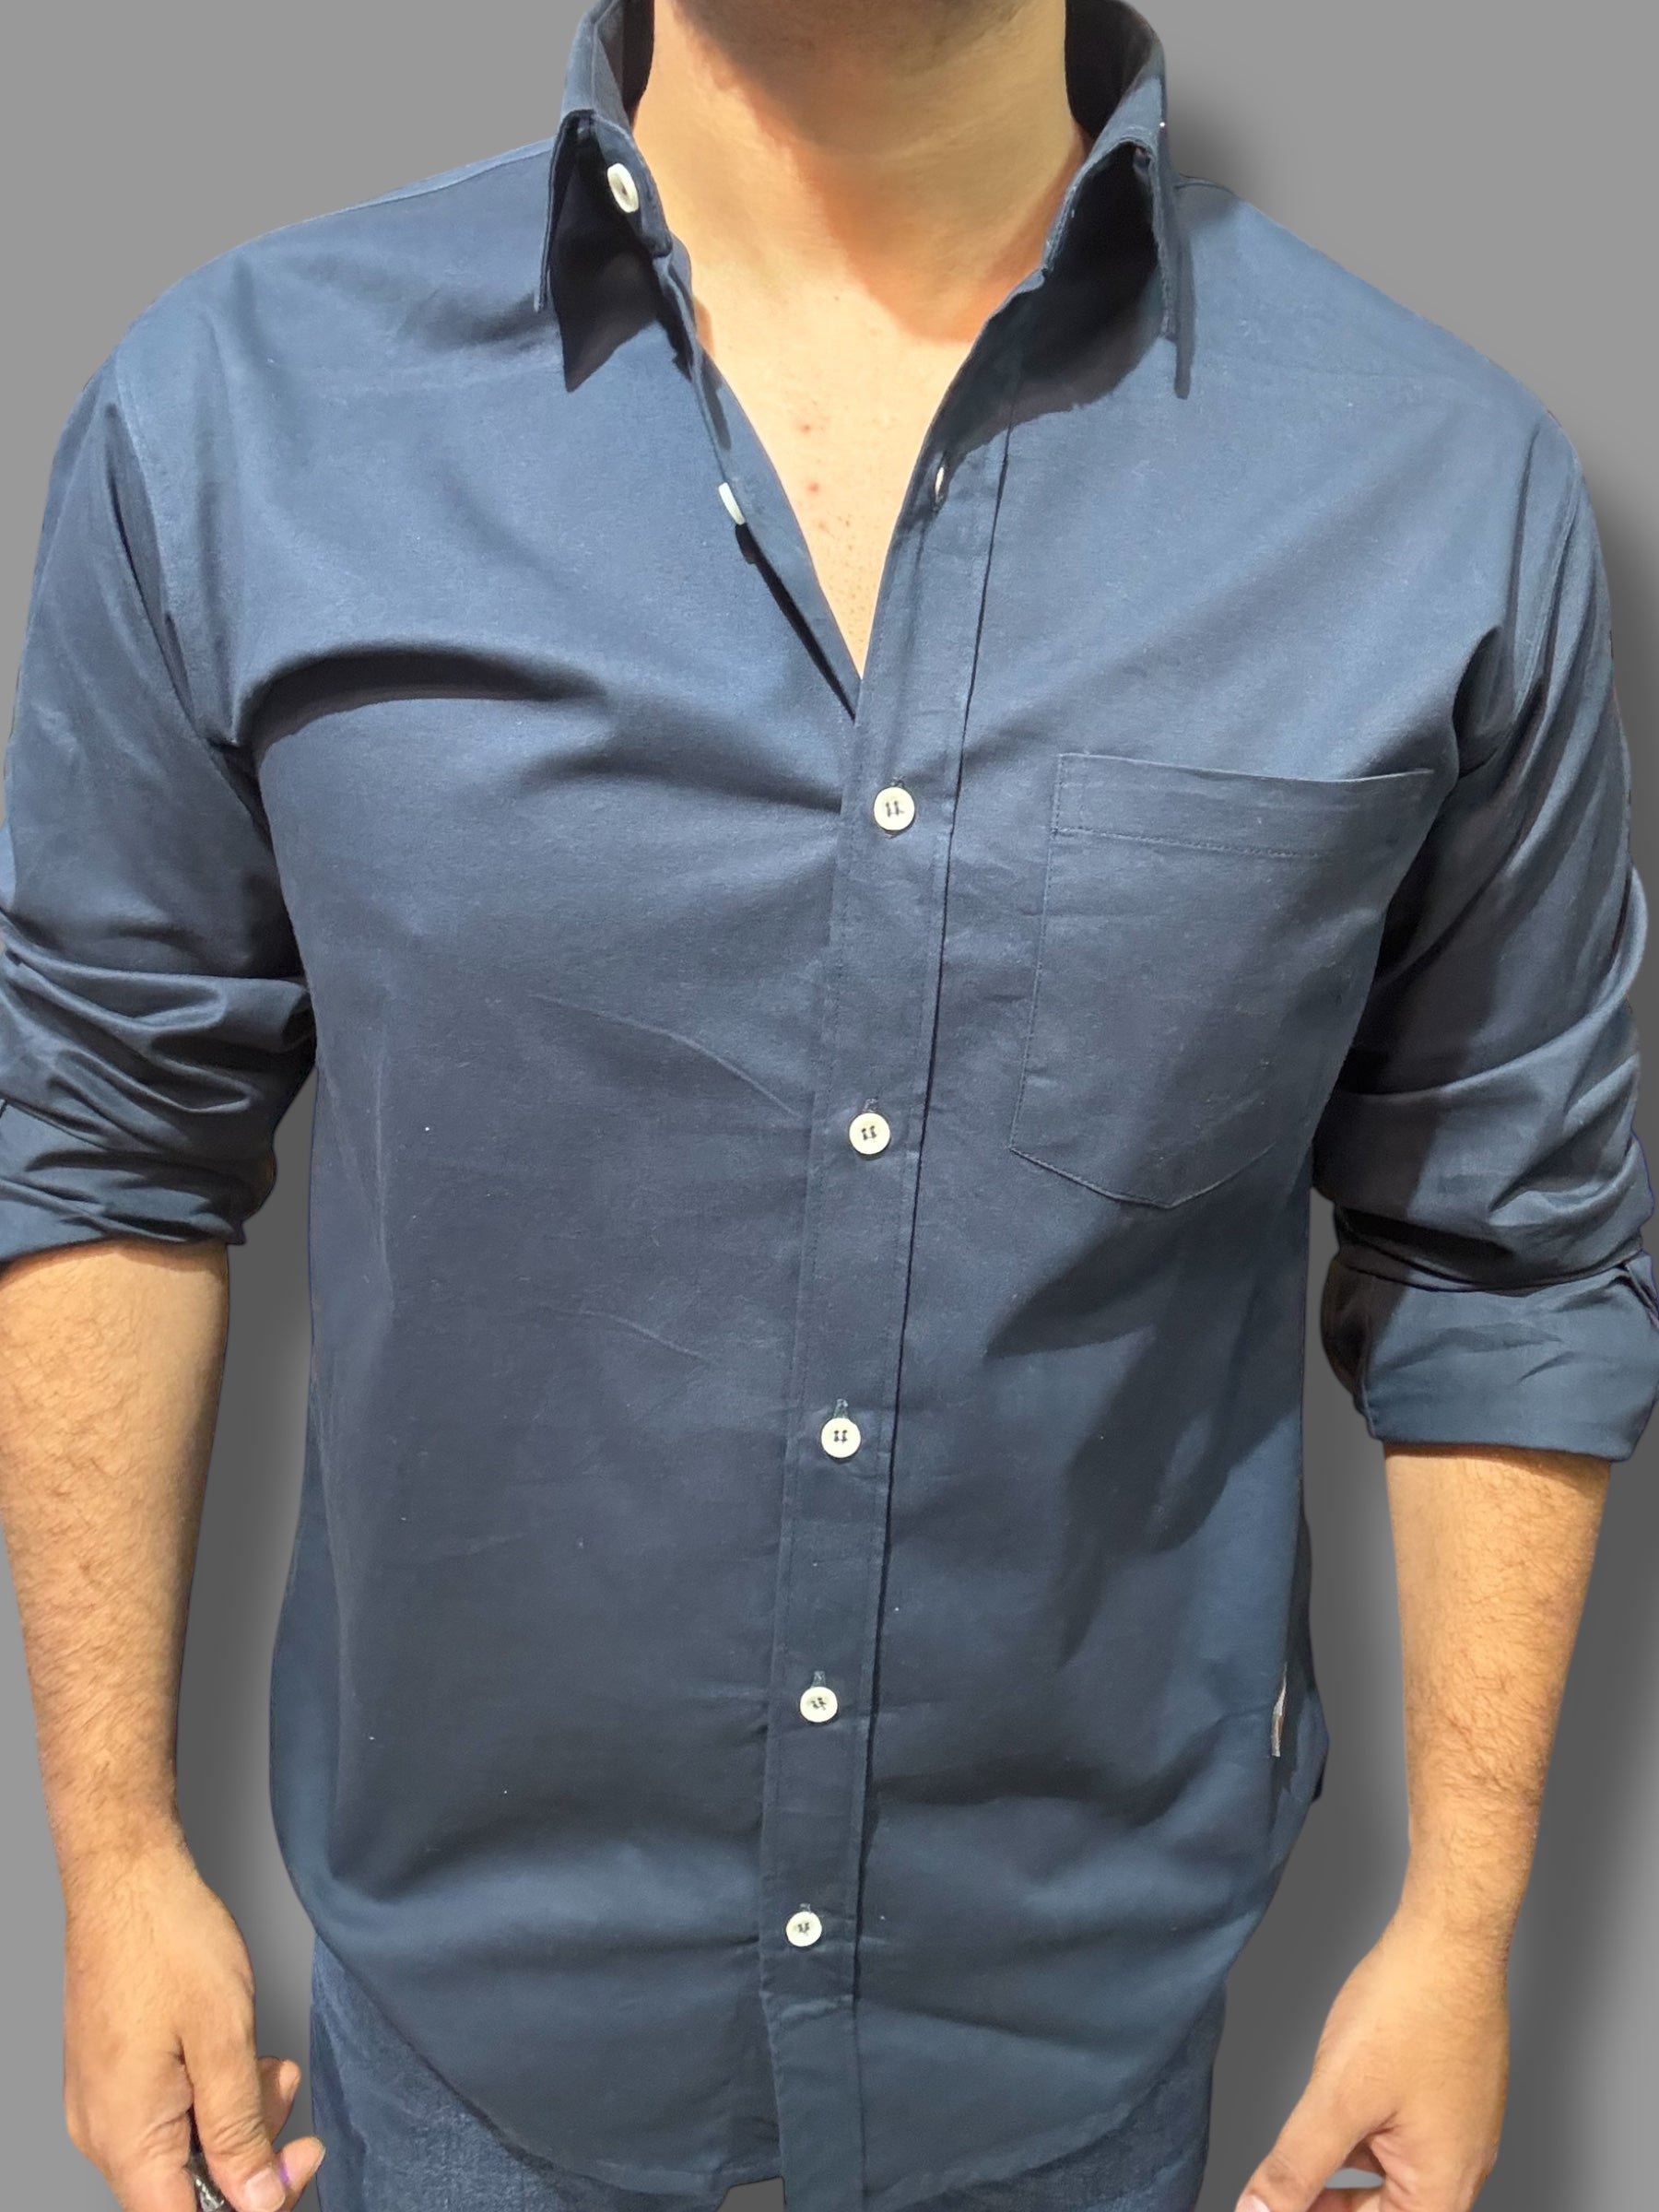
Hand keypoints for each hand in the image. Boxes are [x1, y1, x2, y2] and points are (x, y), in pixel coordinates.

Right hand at [61, 1834, 326, 2211]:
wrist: (125, 1878)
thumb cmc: (166, 1940)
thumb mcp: (224, 2039)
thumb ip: (239, 2129)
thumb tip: (256, 2200)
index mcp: (125, 2136)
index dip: (247, 2207)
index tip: (293, 2171)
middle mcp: (103, 2131)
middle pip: (183, 2188)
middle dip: (248, 2154)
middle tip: (288, 2099)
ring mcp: (103, 2103)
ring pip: (178, 2146)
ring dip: (234, 2116)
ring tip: (269, 2065)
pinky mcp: (111, 2076)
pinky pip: (164, 2112)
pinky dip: (209, 2093)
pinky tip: (237, 2055)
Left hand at [1234, 1905, 1507, 2211]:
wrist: (1449, 1942)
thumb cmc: (1409, 2011)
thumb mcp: (1337, 2098)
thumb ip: (1296, 2166)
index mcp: (1442, 2186)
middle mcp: (1460, 2168)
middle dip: (1333, 2208)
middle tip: (1284, 2201)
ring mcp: (1458, 2131)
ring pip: (1394, 2180)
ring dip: (1345, 2183)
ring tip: (1298, 2175)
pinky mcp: (1448, 2097)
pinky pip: (1402, 2141)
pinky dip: (1362, 2146)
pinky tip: (1331, 2128)